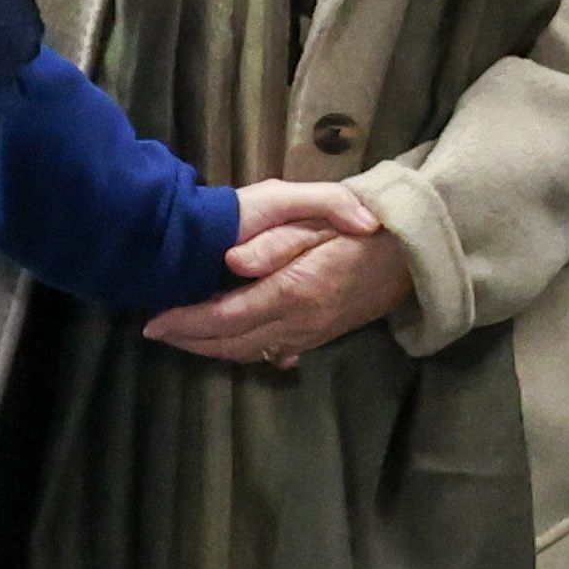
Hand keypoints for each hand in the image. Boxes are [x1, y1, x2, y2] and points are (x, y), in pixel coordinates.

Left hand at [145, 181, 414, 371]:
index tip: (154, 321)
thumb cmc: (363, 224)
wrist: (414, 252)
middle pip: (232, 343)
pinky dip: (241, 353)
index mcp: (295, 290)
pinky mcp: (320, 336)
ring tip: (181, 338)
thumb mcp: (321, 215)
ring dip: (211, 350)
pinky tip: (226, 344)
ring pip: (250, 353)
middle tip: (157, 331)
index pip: (227, 317)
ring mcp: (312, 333)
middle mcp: (300, 321)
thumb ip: (277, 239)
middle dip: (190, 341)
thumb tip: (232, 260)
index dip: (187, 322)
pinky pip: (272, 353)